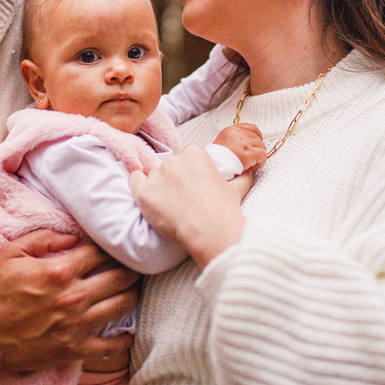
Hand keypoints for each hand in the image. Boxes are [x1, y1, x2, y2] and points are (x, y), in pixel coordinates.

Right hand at [0, 229, 139, 371]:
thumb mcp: (11, 252)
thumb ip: (44, 238)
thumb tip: (73, 236)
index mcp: (60, 270)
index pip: (99, 253)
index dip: (109, 248)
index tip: (114, 248)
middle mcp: (74, 296)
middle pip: (119, 277)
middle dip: (130, 269)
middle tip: (135, 266)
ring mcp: (76, 324)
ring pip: (121, 306)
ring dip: (131, 296)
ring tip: (132, 291)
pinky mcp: (73, 349)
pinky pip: (108, 348)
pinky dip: (121, 341)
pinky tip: (126, 335)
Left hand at [130, 145, 245, 270]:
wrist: (212, 232)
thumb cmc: (225, 210)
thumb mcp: (238, 188)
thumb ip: (241, 176)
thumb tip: (249, 170)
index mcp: (194, 153)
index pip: (185, 158)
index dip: (188, 173)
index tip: (192, 187)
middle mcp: (174, 160)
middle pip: (169, 166)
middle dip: (174, 180)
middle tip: (183, 199)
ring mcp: (157, 176)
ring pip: (153, 177)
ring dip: (159, 188)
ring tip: (172, 207)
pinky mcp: (144, 193)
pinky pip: (135, 181)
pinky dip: (138, 186)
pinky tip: (149, 197)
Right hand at [213, 123, 267, 171]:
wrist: (215, 166)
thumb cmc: (219, 157)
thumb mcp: (224, 141)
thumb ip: (236, 138)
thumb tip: (251, 140)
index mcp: (232, 130)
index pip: (252, 128)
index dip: (256, 136)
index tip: (254, 143)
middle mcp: (239, 134)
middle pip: (258, 138)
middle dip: (255, 148)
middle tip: (248, 157)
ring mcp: (245, 143)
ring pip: (262, 146)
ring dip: (257, 155)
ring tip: (248, 162)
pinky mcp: (249, 153)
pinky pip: (263, 155)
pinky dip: (260, 161)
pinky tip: (252, 165)